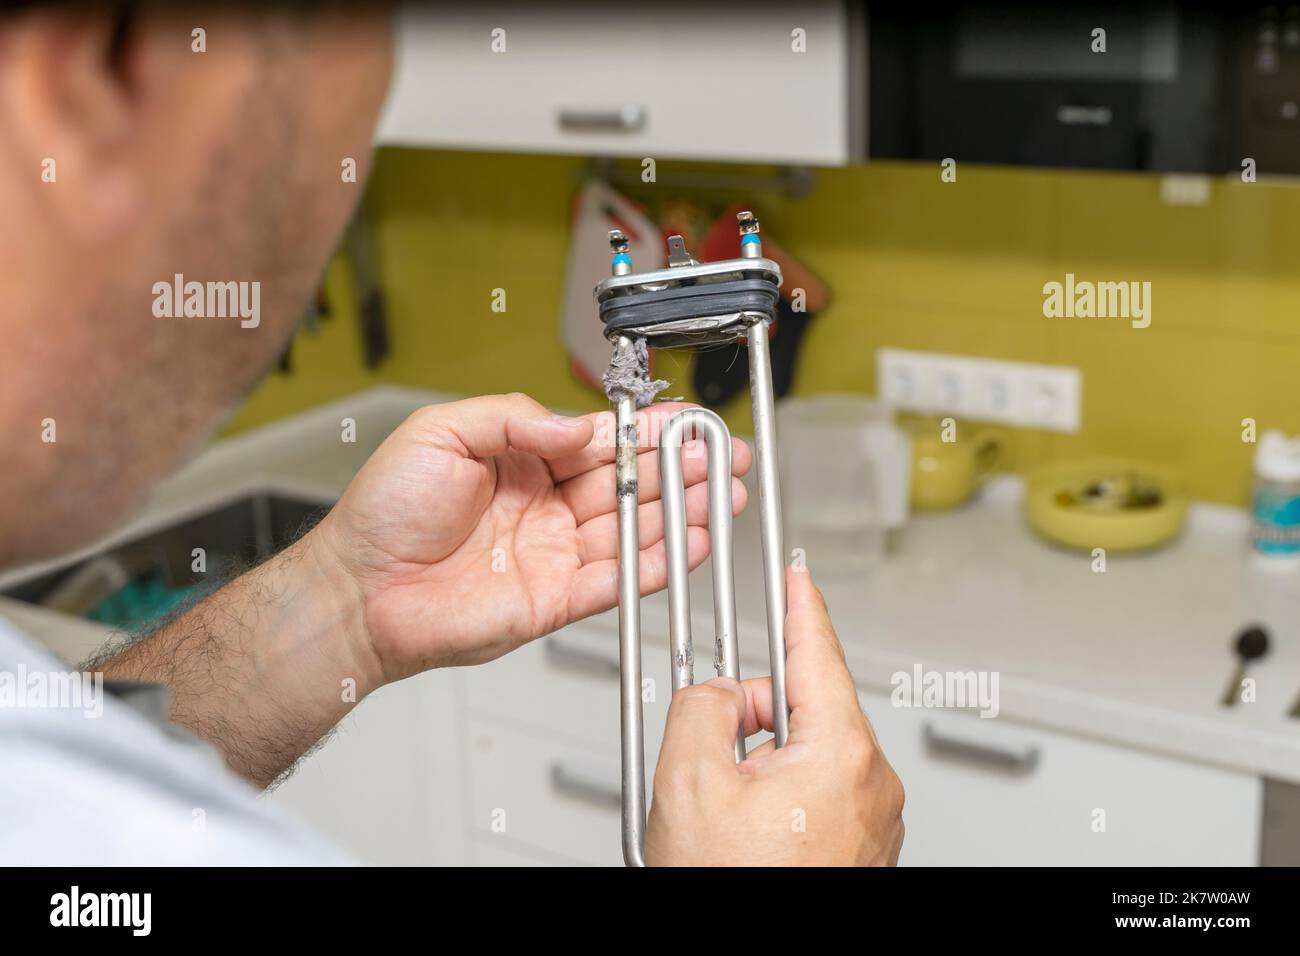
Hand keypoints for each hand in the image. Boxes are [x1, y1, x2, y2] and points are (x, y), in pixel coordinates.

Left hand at [313, 392, 750, 683]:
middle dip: (682, 469)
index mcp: (524, 459)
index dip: (649, 431)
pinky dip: (660, 562)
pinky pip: (620, 579)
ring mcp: (556, 552)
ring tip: (724, 493)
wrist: (359, 589)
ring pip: (635, 528)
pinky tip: (693, 541)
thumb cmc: (384, 512)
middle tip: (725, 457)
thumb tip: (578, 428)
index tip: (689, 421)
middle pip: (631, 482)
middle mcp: (548, 505)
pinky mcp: (557, 598)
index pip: (602, 440)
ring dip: (683, 511)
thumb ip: (515, 417)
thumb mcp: (442, 431)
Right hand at [645, 569, 904, 865]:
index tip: (798, 575)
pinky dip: (780, 797)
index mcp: (840, 756)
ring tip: (727, 814)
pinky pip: (819, 794)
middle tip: (709, 751)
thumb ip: (699, 709)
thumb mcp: (690, 784)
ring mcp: (873, 819)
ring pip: (808, 753)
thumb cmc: (734, 889)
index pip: (817, 654)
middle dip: (752, 716)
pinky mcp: (865, 846)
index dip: (801, 605)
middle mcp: (871, 785)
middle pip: (805, 708)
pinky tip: (747, 831)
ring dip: (762, 765)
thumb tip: (714, 692)